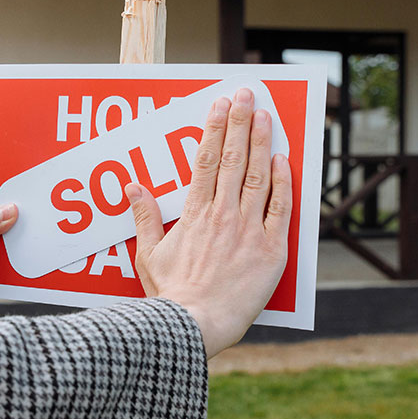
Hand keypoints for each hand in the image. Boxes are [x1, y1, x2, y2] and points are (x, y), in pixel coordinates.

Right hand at [125, 88, 292, 356]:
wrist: (196, 324)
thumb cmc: (171, 296)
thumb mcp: (149, 256)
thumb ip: (144, 218)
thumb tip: (133, 187)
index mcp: (193, 214)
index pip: (203, 161)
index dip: (213, 129)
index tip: (218, 105)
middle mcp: (222, 214)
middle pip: (232, 158)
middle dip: (239, 122)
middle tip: (245, 94)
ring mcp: (248, 229)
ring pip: (257, 175)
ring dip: (261, 141)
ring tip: (264, 114)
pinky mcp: (270, 249)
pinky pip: (279, 207)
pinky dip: (283, 181)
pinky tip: (284, 158)